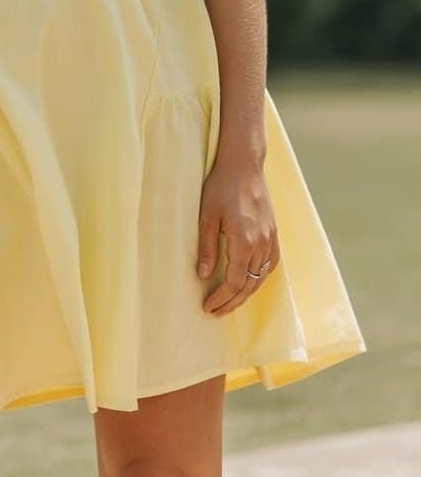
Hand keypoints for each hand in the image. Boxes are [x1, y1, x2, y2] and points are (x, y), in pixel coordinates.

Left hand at [196, 158, 279, 316]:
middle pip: (249, 284)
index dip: (221, 298)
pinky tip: (250, 280)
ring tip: (230, 302)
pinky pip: (271, 263)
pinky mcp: (274, 231)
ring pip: (261, 277)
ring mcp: (271, 238)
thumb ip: (206, 247)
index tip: (208, 307)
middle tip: (216, 312)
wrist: (243, 164)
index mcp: (244, 241)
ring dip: (246, 292)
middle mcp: (262, 243)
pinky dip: (261, 277)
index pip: (234, 281)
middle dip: (232, 302)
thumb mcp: (206, 216)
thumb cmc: (221, 186)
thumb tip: (203, 275)